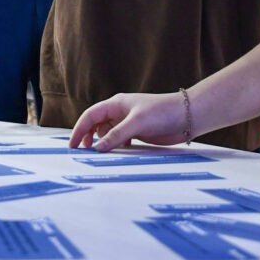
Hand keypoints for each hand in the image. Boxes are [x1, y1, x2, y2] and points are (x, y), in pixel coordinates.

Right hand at [69, 92, 186, 150]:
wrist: (187, 116)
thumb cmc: (162, 112)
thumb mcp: (137, 123)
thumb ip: (116, 136)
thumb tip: (97, 149)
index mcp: (116, 104)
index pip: (90, 116)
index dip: (79, 130)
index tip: (72, 146)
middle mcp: (120, 112)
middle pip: (96, 124)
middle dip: (88, 137)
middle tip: (83, 153)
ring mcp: (129, 122)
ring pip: (108, 133)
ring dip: (102, 143)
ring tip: (100, 155)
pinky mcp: (138, 132)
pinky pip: (120, 140)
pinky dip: (116, 147)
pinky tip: (119, 154)